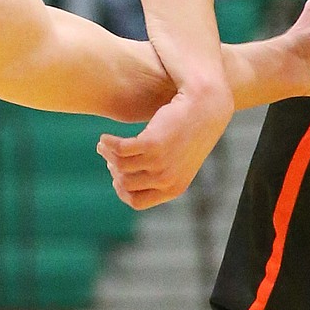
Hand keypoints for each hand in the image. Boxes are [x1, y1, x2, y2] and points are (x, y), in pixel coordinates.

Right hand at [97, 82, 232, 209]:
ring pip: (120, 166)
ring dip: (107, 155)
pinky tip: (105, 137)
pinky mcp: (153, 144)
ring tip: (104, 145)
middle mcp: (167, 180)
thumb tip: (125, 182)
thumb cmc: (190, 133)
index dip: (122, 190)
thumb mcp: (177, 161)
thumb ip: (158, 174)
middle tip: (109, 157)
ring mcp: (160, 163)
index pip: (137, 202)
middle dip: (113, 170)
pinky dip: (108, 143)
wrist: (205, 108)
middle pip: (125, 184)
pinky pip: (120, 149)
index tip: (117, 175)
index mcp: (174, 189)